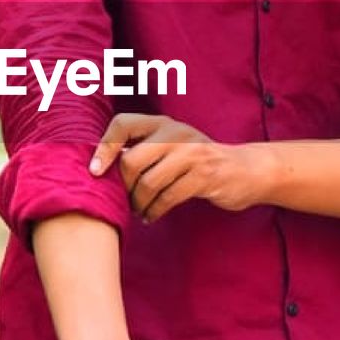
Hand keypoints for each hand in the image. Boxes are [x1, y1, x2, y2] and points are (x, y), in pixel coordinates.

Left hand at [90, 113, 264, 221]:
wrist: (245, 169)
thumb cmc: (198, 161)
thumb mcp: (172, 146)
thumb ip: (144, 150)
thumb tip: (103, 167)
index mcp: (162, 123)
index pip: (123, 124)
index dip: (104, 147)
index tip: (95, 171)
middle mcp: (175, 133)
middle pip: (132, 160)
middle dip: (125, 187)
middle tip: (125, 201)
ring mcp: (191, 153)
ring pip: (149, 182)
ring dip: (138, 203)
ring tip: (139, 210)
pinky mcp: (204, 176)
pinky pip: (168, 197)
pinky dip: (154, 211)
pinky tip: (151, 216)